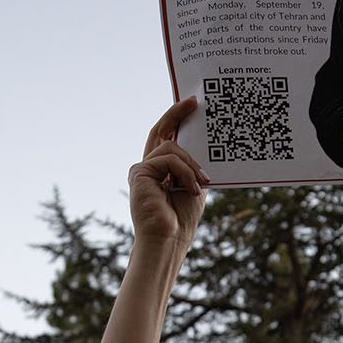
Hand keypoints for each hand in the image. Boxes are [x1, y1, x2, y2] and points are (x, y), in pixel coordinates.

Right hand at [129, 98, 209, 250]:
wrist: (168, 239)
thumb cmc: (181, 220)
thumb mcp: (195, 186)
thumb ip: (193, 166)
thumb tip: (203, 143)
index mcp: (160, 172)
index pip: (166, 139)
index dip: (176, 120)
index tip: (190, 105)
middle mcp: (148, 167)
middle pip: (160, 132)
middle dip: (176, 114)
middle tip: (193, 102)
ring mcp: (141, 169)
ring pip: (172, 148)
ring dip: (192, 165)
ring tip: (203, 184)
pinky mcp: (138, 172)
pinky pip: (169, 160)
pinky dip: (185, 173)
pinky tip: (192, 190)